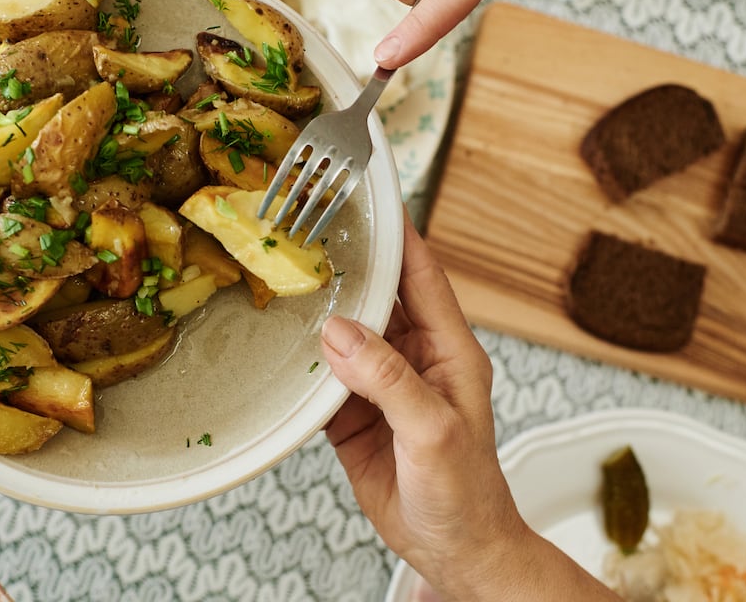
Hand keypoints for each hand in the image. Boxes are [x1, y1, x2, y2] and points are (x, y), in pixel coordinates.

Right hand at [321, 220, 618, 600]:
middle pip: (378, 297)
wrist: (453, 548)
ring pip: (346, 334)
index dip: (401, 234)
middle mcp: (415, 359)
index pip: (423, 276)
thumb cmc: (467, 493)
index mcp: (449, 350)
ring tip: (283, 277)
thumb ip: (390, 381)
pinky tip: (279, 347)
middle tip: (309, 230)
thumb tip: (341, 334)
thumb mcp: (435, 431)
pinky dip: (301, 364)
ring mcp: (382, 386)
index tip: (375, 197)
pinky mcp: (354, 415)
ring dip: (319, 312)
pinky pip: (323, 378)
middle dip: (348, 265)